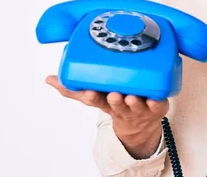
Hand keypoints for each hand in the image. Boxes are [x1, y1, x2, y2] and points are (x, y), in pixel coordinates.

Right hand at [45, 75, 167, 158]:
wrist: (139, 126)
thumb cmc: (116, 105)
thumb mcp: (94, 99)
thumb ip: (74, 89)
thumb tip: (49, 79)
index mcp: (106, 102)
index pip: (96, 100)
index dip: (93, 97)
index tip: (90, 93)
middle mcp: (122, 106)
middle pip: (117, 104)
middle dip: (115, 100)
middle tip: (113, 94)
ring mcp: (140, 108)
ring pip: (136, 104)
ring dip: (134, 101)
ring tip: (131, 95)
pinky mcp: (156, 107)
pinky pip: (157, 104)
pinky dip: (156, 102)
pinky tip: (155, 97)